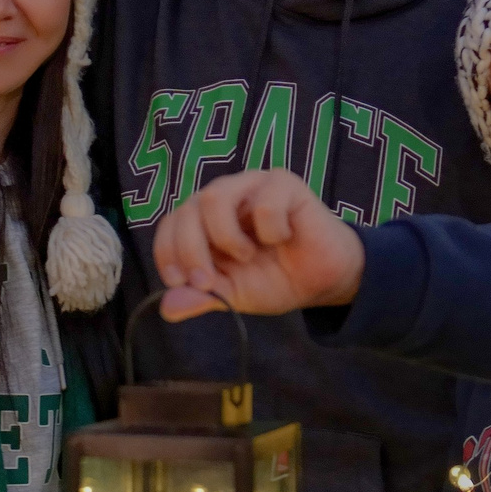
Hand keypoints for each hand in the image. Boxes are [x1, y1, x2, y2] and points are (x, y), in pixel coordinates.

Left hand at [154, 170, 364, 319]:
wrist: (323, 281)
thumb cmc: (276, 279)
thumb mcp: (234, 295)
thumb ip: (203, 296)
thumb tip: (167, 308)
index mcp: (204, 220)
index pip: (170, 223)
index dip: (168, 252)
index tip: (180, 282)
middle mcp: (224, 196)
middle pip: (188, 209)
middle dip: (191, 251)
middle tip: (209, 282)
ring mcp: (252, 185)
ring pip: (214, 198)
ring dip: (226, 238)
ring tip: (248, 256)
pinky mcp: (283, 183)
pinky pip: (263, 204)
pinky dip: (270, 231)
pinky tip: (284, 238)